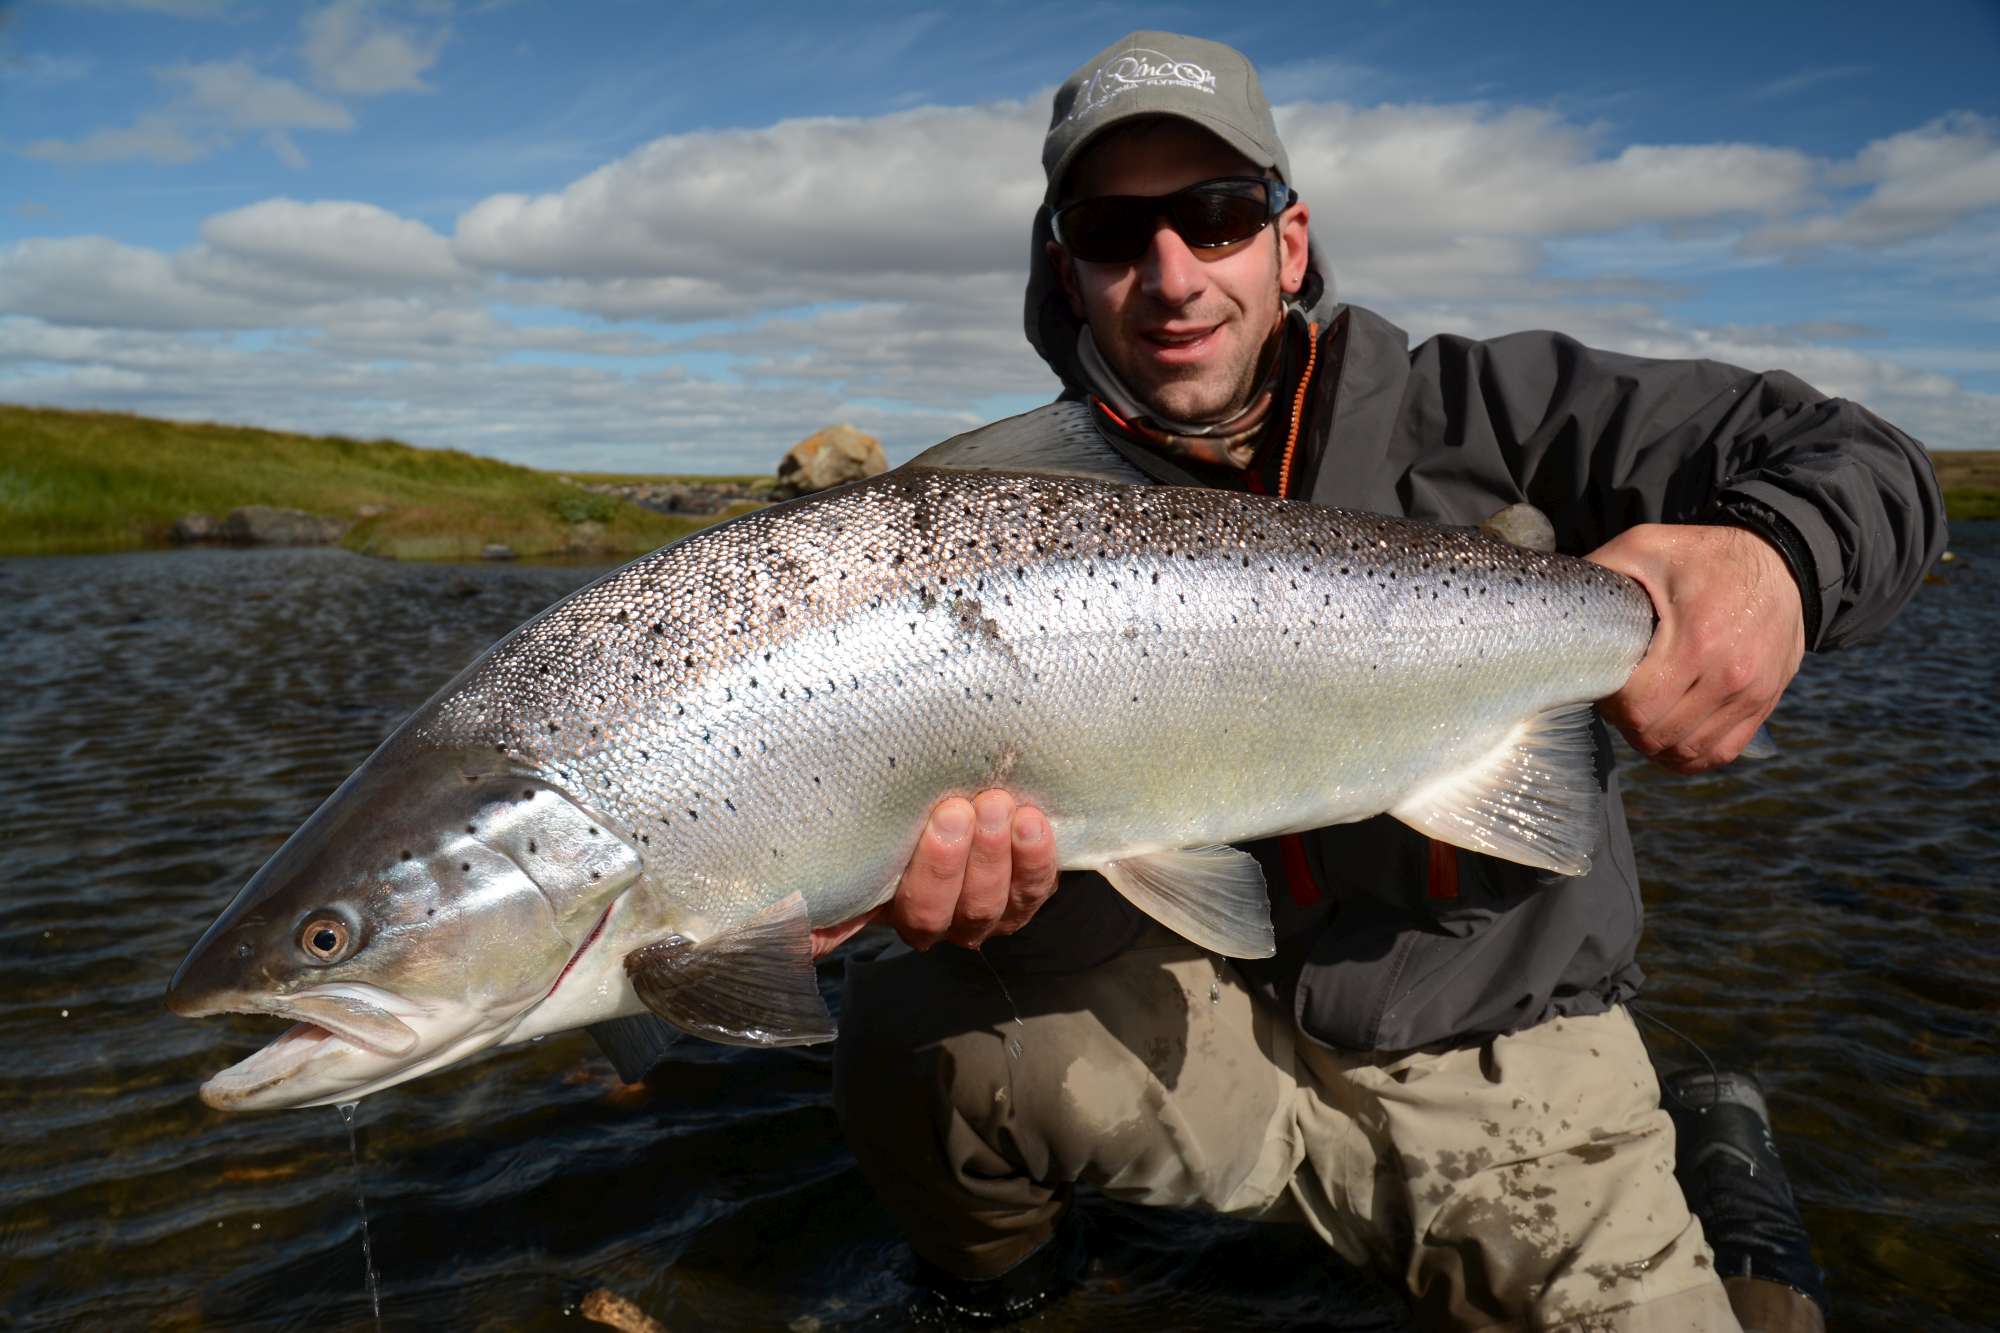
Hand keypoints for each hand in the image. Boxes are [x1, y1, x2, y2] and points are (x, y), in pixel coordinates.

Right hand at [808, 790, 1059, 957]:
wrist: (956, 794)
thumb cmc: (893, 816)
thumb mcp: (855, 847)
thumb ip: (819, 884)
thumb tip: (781, 925)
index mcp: (896, 911)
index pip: (912, 913)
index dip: (929, 875)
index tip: (936, 823)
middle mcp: (946, 921)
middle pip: (956, 911)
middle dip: (959, 861)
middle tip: (962, 808)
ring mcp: (991, 909)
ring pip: (999, 902)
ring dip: (1000, 855)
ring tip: (999, 806)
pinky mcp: (1029, 890)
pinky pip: (1038, 886)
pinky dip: (1038, 856)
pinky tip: (1033, 821)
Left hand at [1588, 523, 1804, 773]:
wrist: (1781, 562)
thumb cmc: (1704, 556)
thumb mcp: (1645, 547)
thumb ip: (1599, 570)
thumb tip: (1551, 596)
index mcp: (1698, 639)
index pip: (1638, 707)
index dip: (1610, 705)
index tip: (1603, 686)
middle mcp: (1729, 674)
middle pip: (1657, 734)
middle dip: (1627, 725)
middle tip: (1618, 702)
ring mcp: (1751, 694)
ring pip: (1687, 751)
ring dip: (1654, 743)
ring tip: (1641, 717)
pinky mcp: (1764, 705)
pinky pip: (1720, 753)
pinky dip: (1689, 754)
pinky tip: (1669, 736)